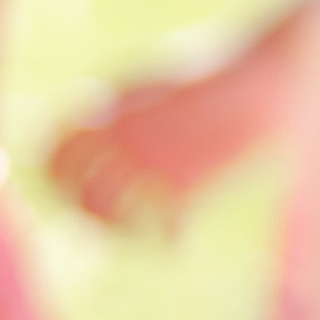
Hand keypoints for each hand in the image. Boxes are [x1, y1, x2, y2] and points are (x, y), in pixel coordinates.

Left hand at [46, 24, 300, 228]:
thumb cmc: (217, 74)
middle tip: (99, 223)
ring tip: (137, 234)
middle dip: (83, 210)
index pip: (57, 148)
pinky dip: (170, 242)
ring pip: (110, 212)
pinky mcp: (183, 182)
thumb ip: (121, 98)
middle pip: (75, 188)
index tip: (66, 191)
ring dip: (121, 230)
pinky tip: (177, 245)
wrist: (263, 79)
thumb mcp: (157, 76)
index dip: (56, 176)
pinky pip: (163, 229)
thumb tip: (90, 113)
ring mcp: (148, 159)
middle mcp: (119, 133)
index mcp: (109, 103)